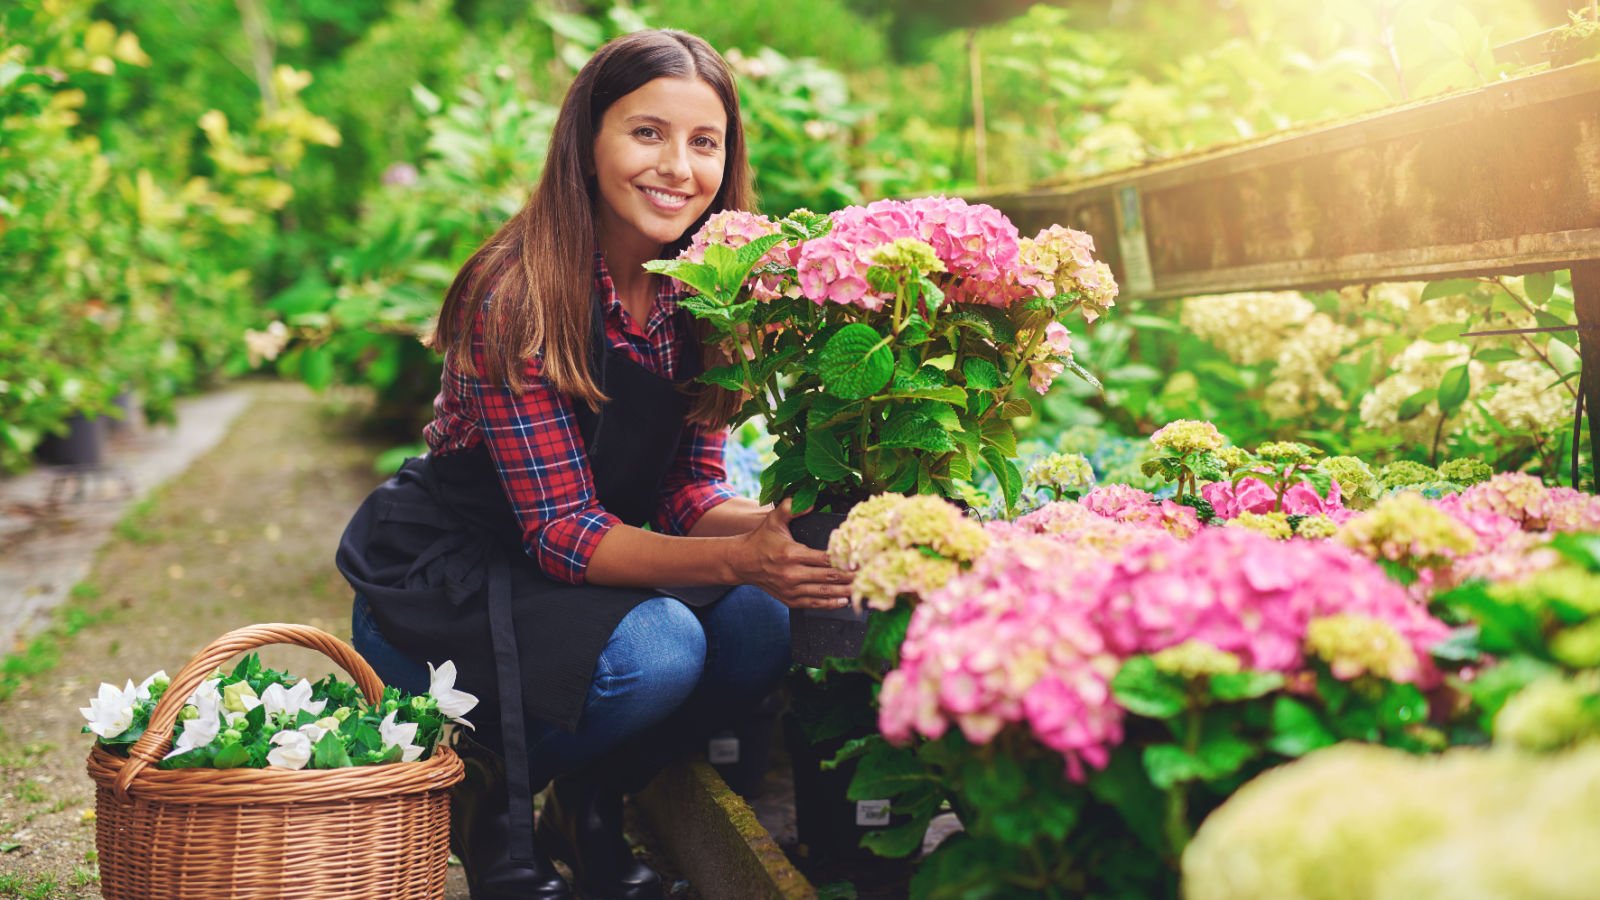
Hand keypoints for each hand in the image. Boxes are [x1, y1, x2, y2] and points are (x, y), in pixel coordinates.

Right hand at [732, 499, 853, 609]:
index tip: (861, 559)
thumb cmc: (761, 540)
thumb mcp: (774, 520)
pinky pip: (814, 604)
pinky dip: (830, 604)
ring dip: (845, 592)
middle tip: (869, 574)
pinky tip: (844, 600)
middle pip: (829, 577)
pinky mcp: (790, 600)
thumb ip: (790, 508)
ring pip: (824, 593)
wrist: (742, 562)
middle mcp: (792, 574)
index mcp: (791, 554)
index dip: (844, 559)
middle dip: (851, 576)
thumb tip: (809, 503)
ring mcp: (791, 589)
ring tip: (862, 588)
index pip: (824, 558)